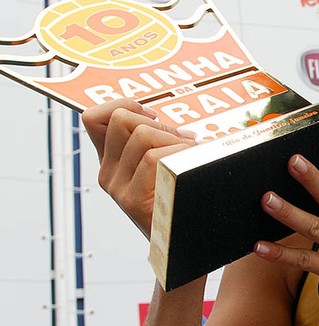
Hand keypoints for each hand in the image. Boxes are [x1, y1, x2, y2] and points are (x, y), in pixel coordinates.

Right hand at [82, 99, 196, 237]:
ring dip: (177, 141)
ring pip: (143, 135)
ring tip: (193, 159)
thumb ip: (153, 140)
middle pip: (123, 119)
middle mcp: (107, 174)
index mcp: (111, 162)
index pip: (94, 118)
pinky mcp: (133, 201)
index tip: (153, 117)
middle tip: (184, 143)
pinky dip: (181, 156)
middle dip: (162, 124)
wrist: (188, 245)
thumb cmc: (183, 197)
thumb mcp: (163, 162)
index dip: (124, 105)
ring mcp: (117, 189)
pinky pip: (155, 158)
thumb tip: (155, 115)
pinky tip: (193, 170)